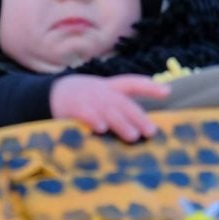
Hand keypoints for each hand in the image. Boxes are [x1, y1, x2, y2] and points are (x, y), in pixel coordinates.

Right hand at [50, 74, 169, 141]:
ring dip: (120, 122)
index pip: (132, 83)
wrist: (51, 93)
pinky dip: (92, 119)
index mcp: (110, 86)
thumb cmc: (83, 98)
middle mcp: (101, 91)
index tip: (167, 91)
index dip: (149, 87)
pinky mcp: (72, 107)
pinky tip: (100, 128)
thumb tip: (145, 123)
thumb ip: (120, 105)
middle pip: (122, 102)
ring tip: (133, 136)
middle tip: (151, 131)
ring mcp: (87, 99)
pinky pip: (84, 113)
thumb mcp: (102, 94)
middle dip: (137, 116)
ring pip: (107, 110)